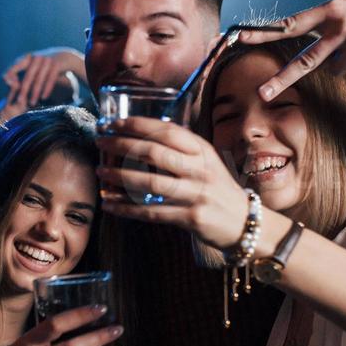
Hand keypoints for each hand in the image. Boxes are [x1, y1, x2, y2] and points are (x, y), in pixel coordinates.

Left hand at [2, 47, 84, 112]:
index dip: (10, 77)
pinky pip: (51, 79)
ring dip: (35, 93)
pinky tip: (43, 98)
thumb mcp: (31, 65)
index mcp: (26, 58)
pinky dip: (46, 89)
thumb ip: (19, 72)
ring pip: (39, 79)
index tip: (11, 88)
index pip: (14, 67)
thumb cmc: (43, 65)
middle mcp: (36, 57)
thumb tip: (8, 82)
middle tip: (19, 102)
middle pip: (28, 76)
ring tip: (32, 103)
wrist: (64, 56)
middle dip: (23, 91)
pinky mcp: (57, 64)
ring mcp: (47, 60)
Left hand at [95, 116, 247, 247]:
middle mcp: (199, 169)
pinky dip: (126, 208)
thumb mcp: (205, 161)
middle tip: (100, 142)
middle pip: (153, 153)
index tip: (112, 123)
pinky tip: (109, 203)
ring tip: (100, 173)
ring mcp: (196, 194)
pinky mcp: (190, 218)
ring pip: (149, 184)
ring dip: (119, 177)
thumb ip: (179, 149)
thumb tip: (138, 135)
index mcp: (201, 150)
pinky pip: (151, 212)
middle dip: (121, 146)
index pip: (165, 131)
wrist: (244, 222)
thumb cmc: (216, 187)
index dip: (136, 125)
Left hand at [239, 0, 345, 99]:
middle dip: (281, 79)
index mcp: (331, 9)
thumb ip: (327, 21)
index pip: (290, 23)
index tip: (240, 37)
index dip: (263, 32)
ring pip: (333, 69)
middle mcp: (339, 25)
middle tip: (261, 94)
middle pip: (303, 59)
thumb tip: (301, 40)